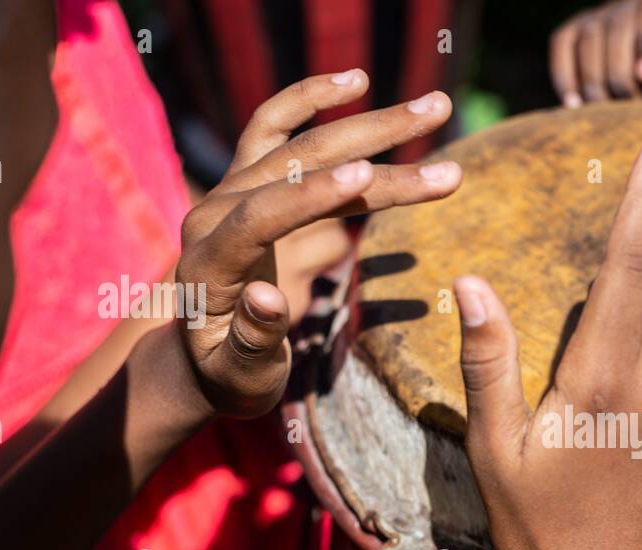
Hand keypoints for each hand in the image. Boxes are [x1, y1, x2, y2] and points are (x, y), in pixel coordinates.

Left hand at [174, 70, 462, 417]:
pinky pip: (276, 126)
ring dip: (370, 121)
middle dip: (373, 143)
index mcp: (209, 263)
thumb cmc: (230, 375)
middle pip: (295, 164)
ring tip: (436, 106)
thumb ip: (252, 340)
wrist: (202, 358)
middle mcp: (215, 212)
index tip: (369, 174)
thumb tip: (267, 297)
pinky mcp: (248, 184)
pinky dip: (313, 99)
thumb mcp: (240, 375)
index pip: (262, 215)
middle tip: (439, 125)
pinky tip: (358, 82)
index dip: (314, 194)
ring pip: (301, 140)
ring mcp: (231, 191)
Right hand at [550, 0, 641, 106]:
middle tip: (633, 110)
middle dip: (623, 76)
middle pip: (618, 27)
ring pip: (589, 39)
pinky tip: (576, 106)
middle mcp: (634, 1)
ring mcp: (602, 14)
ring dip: (597, 84)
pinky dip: (565, 77)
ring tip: (610, 116)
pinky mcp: (577, 30)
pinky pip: (563, 46)